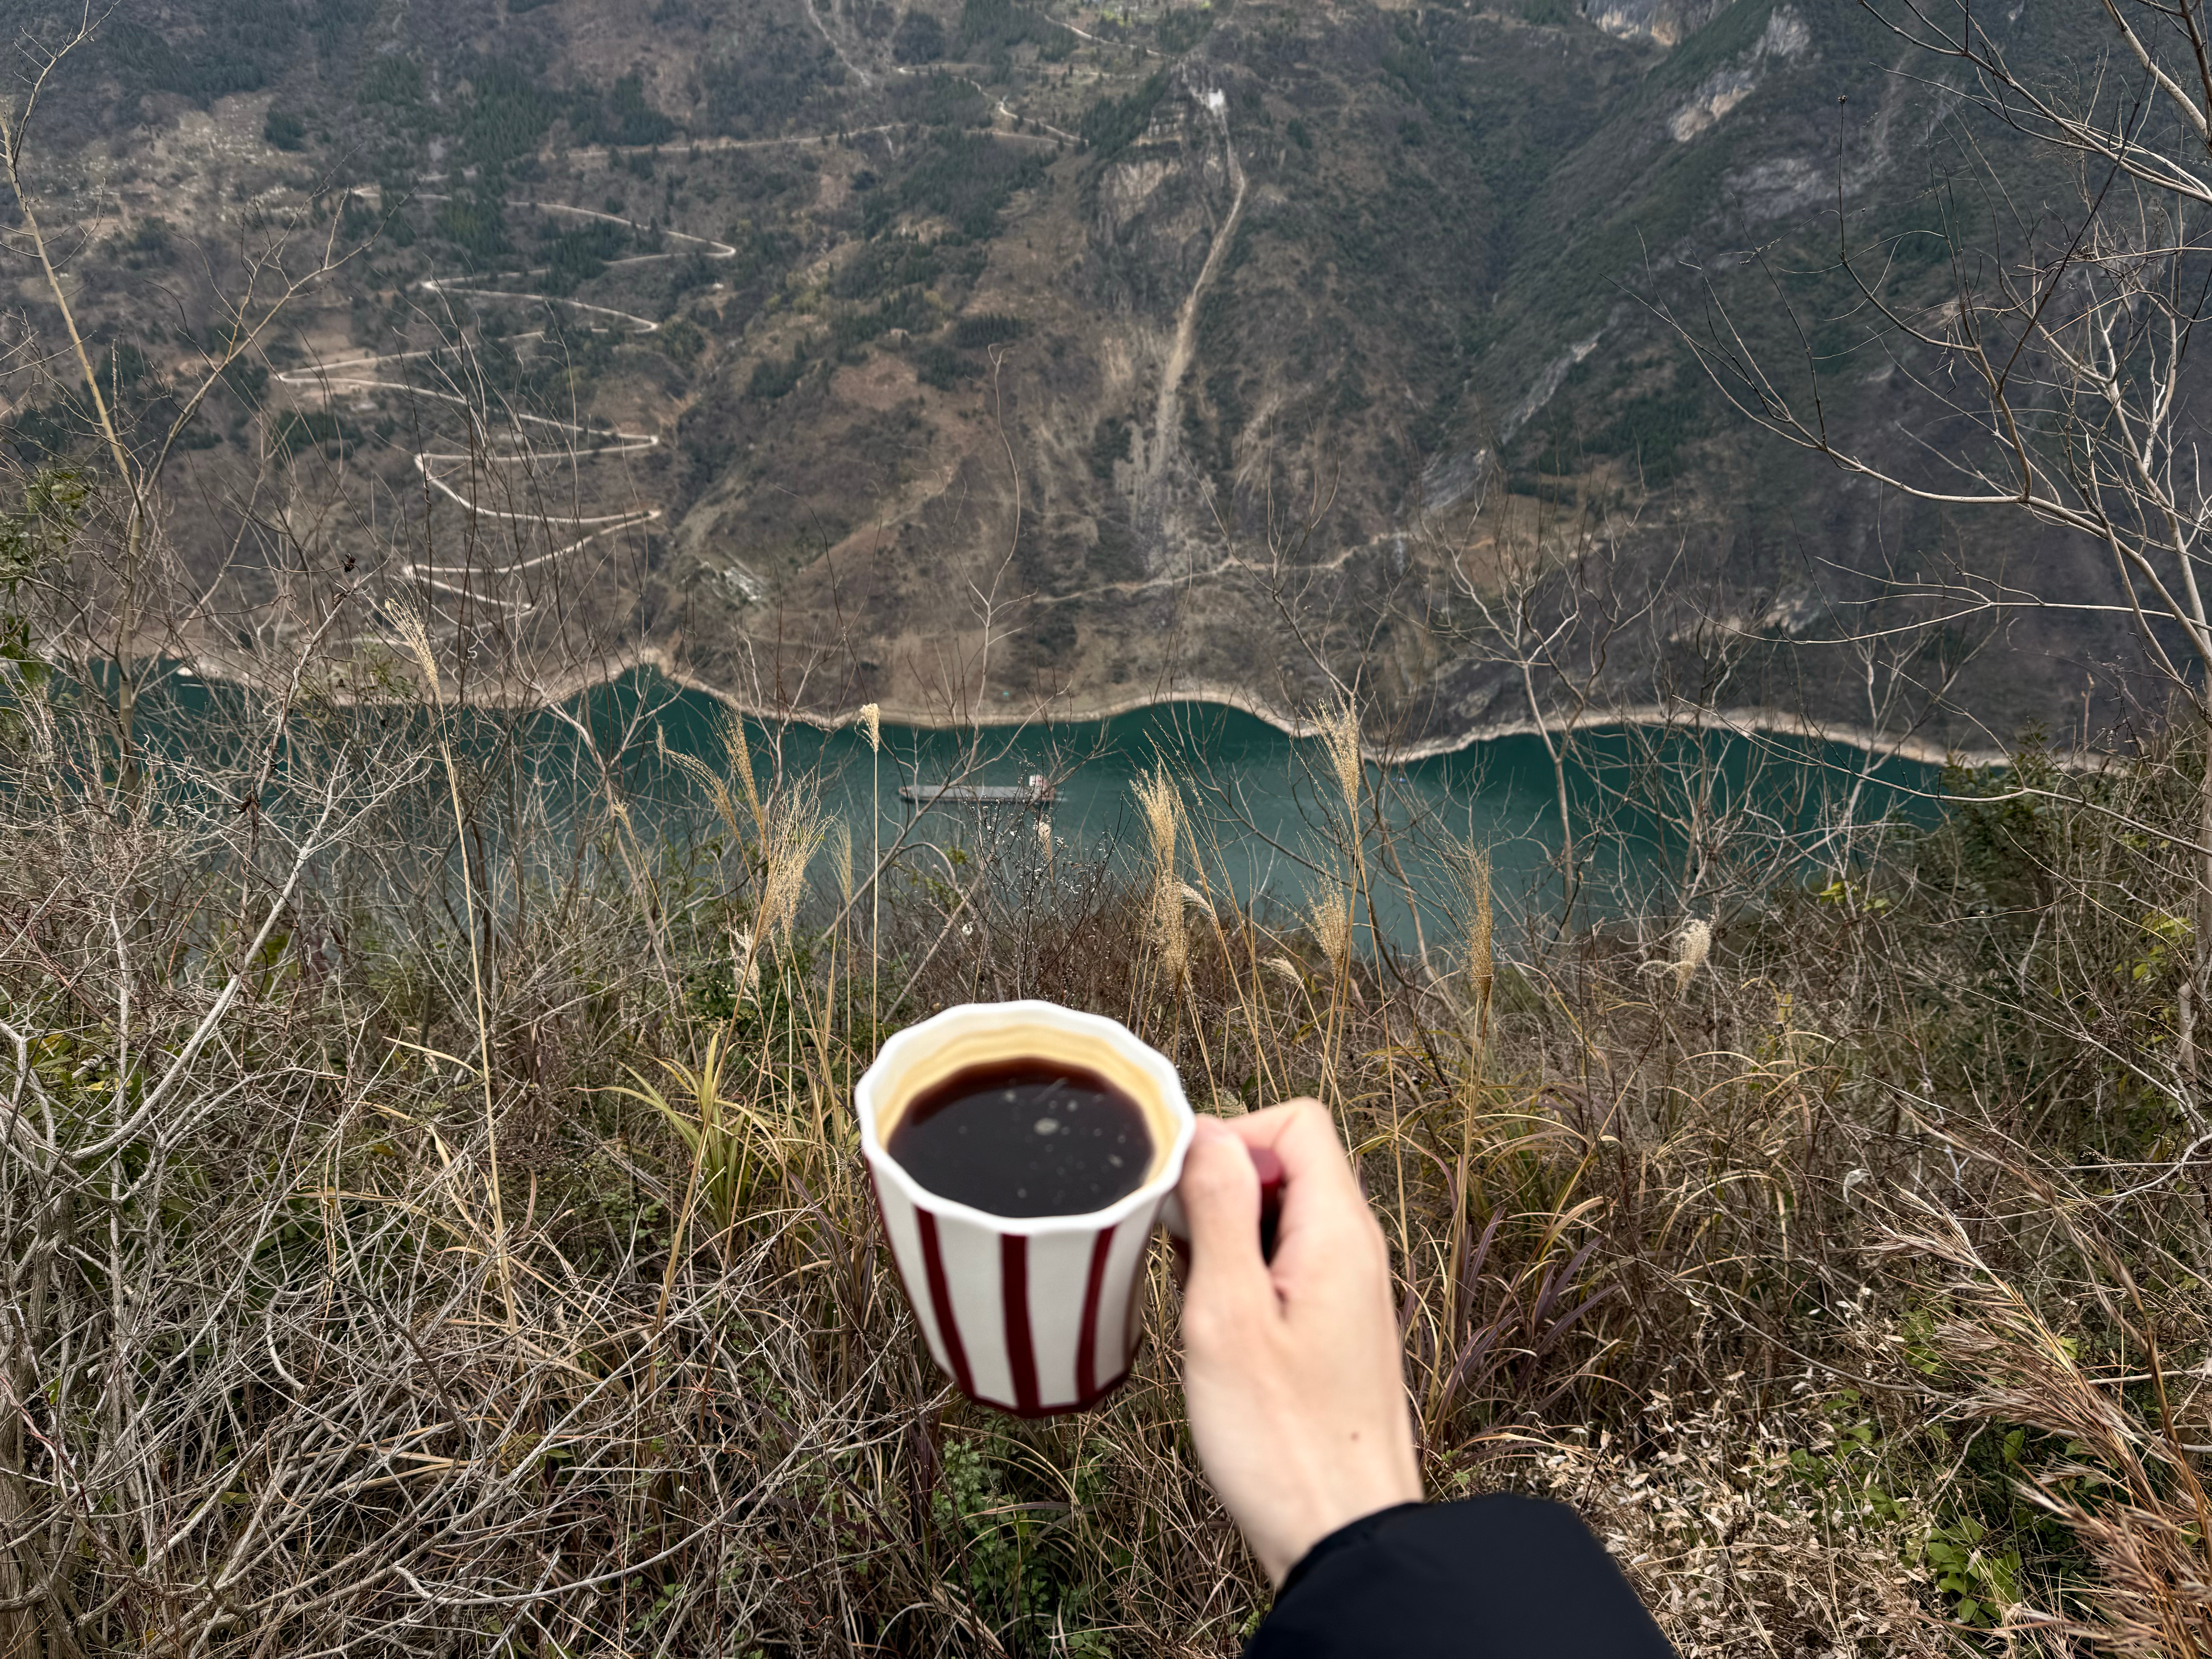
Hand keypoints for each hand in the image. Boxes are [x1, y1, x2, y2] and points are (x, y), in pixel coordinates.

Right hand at [1176, 1099, 1421, 1586]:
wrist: (1342, 1536)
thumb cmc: (1282, 1439)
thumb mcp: (1228, 1315)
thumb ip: (1218, 1212)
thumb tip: (1206, 1133)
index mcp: (1338, 1231)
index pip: (1296, 1121)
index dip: (1232, 1136)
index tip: (1183, 1194)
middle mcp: (1354, 1248)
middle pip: (1287, 1163)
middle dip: (1221, 1190)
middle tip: (1183, 1259)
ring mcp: (1348, 1288)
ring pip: (1280, 1216)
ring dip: (1226, 1239)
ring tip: (1202, 1304)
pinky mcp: (1335, 1325)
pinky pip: (1285, 1264)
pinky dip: (1243, 1278)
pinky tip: (1220, 1332)